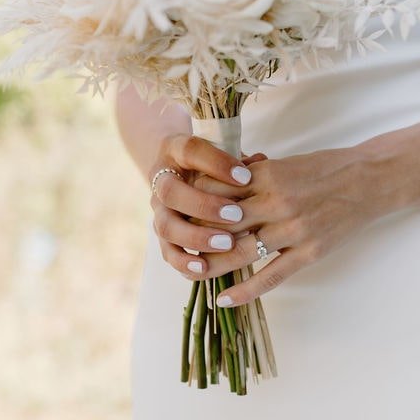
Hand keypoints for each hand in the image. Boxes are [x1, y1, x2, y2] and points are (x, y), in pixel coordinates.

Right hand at [149, 132, 267, 277]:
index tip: (245, 177)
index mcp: (176, 151)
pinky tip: (204, 268)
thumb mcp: (227, 156)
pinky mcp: (163, 235)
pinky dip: (184, 262)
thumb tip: (260, 163)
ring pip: (166, 225)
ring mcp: (159, 209)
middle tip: (236, 215)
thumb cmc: (216, 164)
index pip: (190, 151)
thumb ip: (241, 162)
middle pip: (170, 191)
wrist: (188, 173)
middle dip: (203, 206)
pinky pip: (167, 251)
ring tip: (226, 244)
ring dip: (196, 237)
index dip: (216, 164)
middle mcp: (162, 179)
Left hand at [190, 146, 380, 306]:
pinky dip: (245, 290)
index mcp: (269, 174)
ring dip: (212, 265)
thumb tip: (222, 179)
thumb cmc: (327, 168)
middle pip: (222, 223)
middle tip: (177, 245)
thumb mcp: (287, 161)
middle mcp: (277, 202)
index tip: (181, 212)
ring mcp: (294, 230)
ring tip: (192, 274)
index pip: (217, 190)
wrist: (371, 180)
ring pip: (241, 252)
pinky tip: (224, 299)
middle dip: (196, 235)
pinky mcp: (309, 252)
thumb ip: (254, 172)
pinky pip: (271, 275)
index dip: (194, 202)